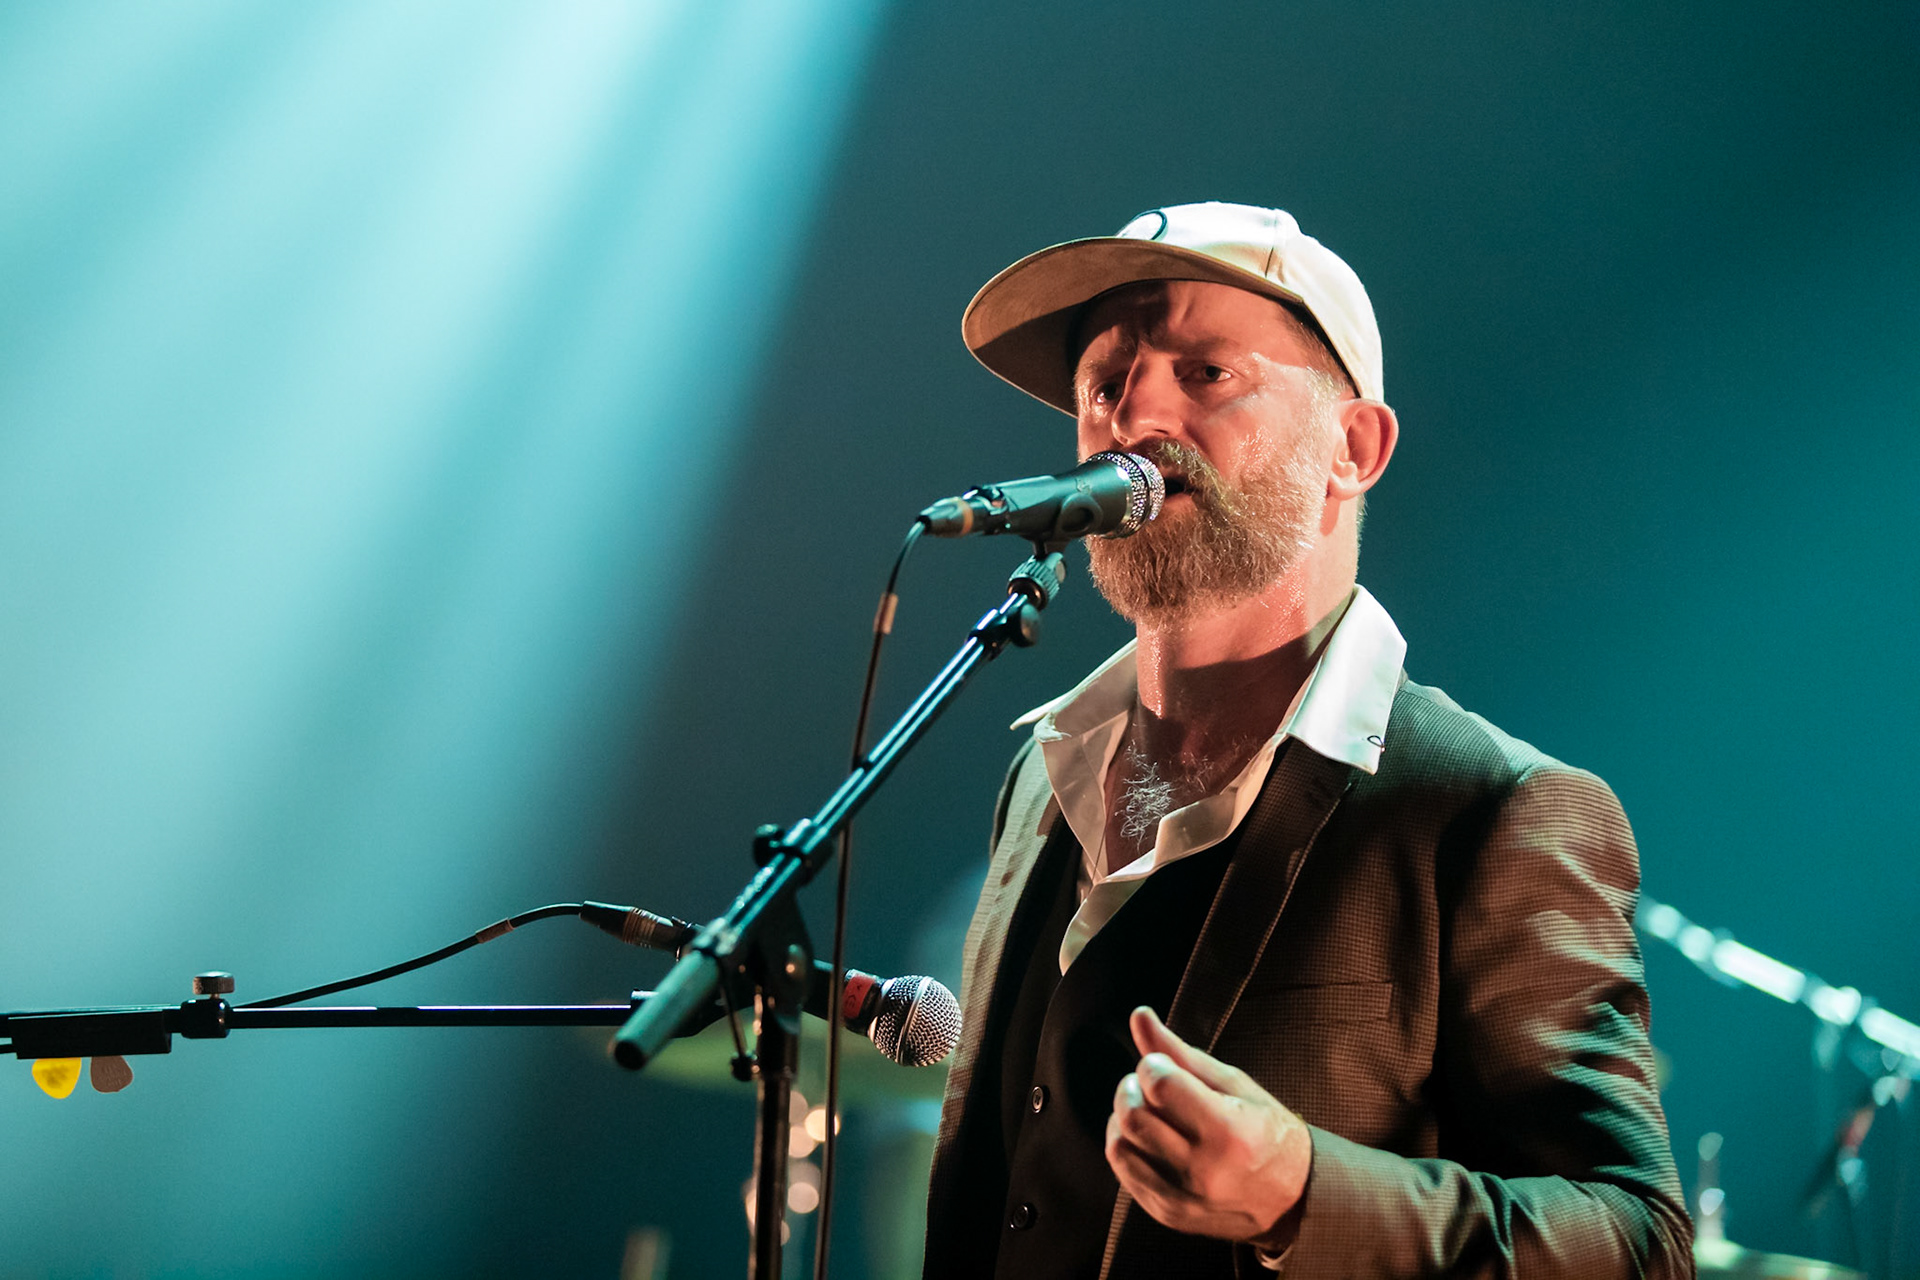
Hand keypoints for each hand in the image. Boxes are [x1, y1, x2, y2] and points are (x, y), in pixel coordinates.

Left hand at [1104, 1006, 1311, 1249]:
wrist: (1292, 1199)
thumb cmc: (1267, 1132)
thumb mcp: (1234, 1084)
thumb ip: (1181, 1052)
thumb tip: (1139, 1015)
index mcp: (1227, 1131)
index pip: (1161, 1085)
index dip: (1153, 1065)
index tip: (1163, 1066)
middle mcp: (1202, 1170)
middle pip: (1134, 1115)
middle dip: (1132, 1087)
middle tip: (1150, 1084)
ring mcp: (1182, 1197)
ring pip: (1120, 1145)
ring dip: (1124, 1117)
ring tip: (1149, 1110)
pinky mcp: (1168, 1213)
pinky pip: (1123, 1173)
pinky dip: (1125, 1146)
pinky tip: (1147, 1137)